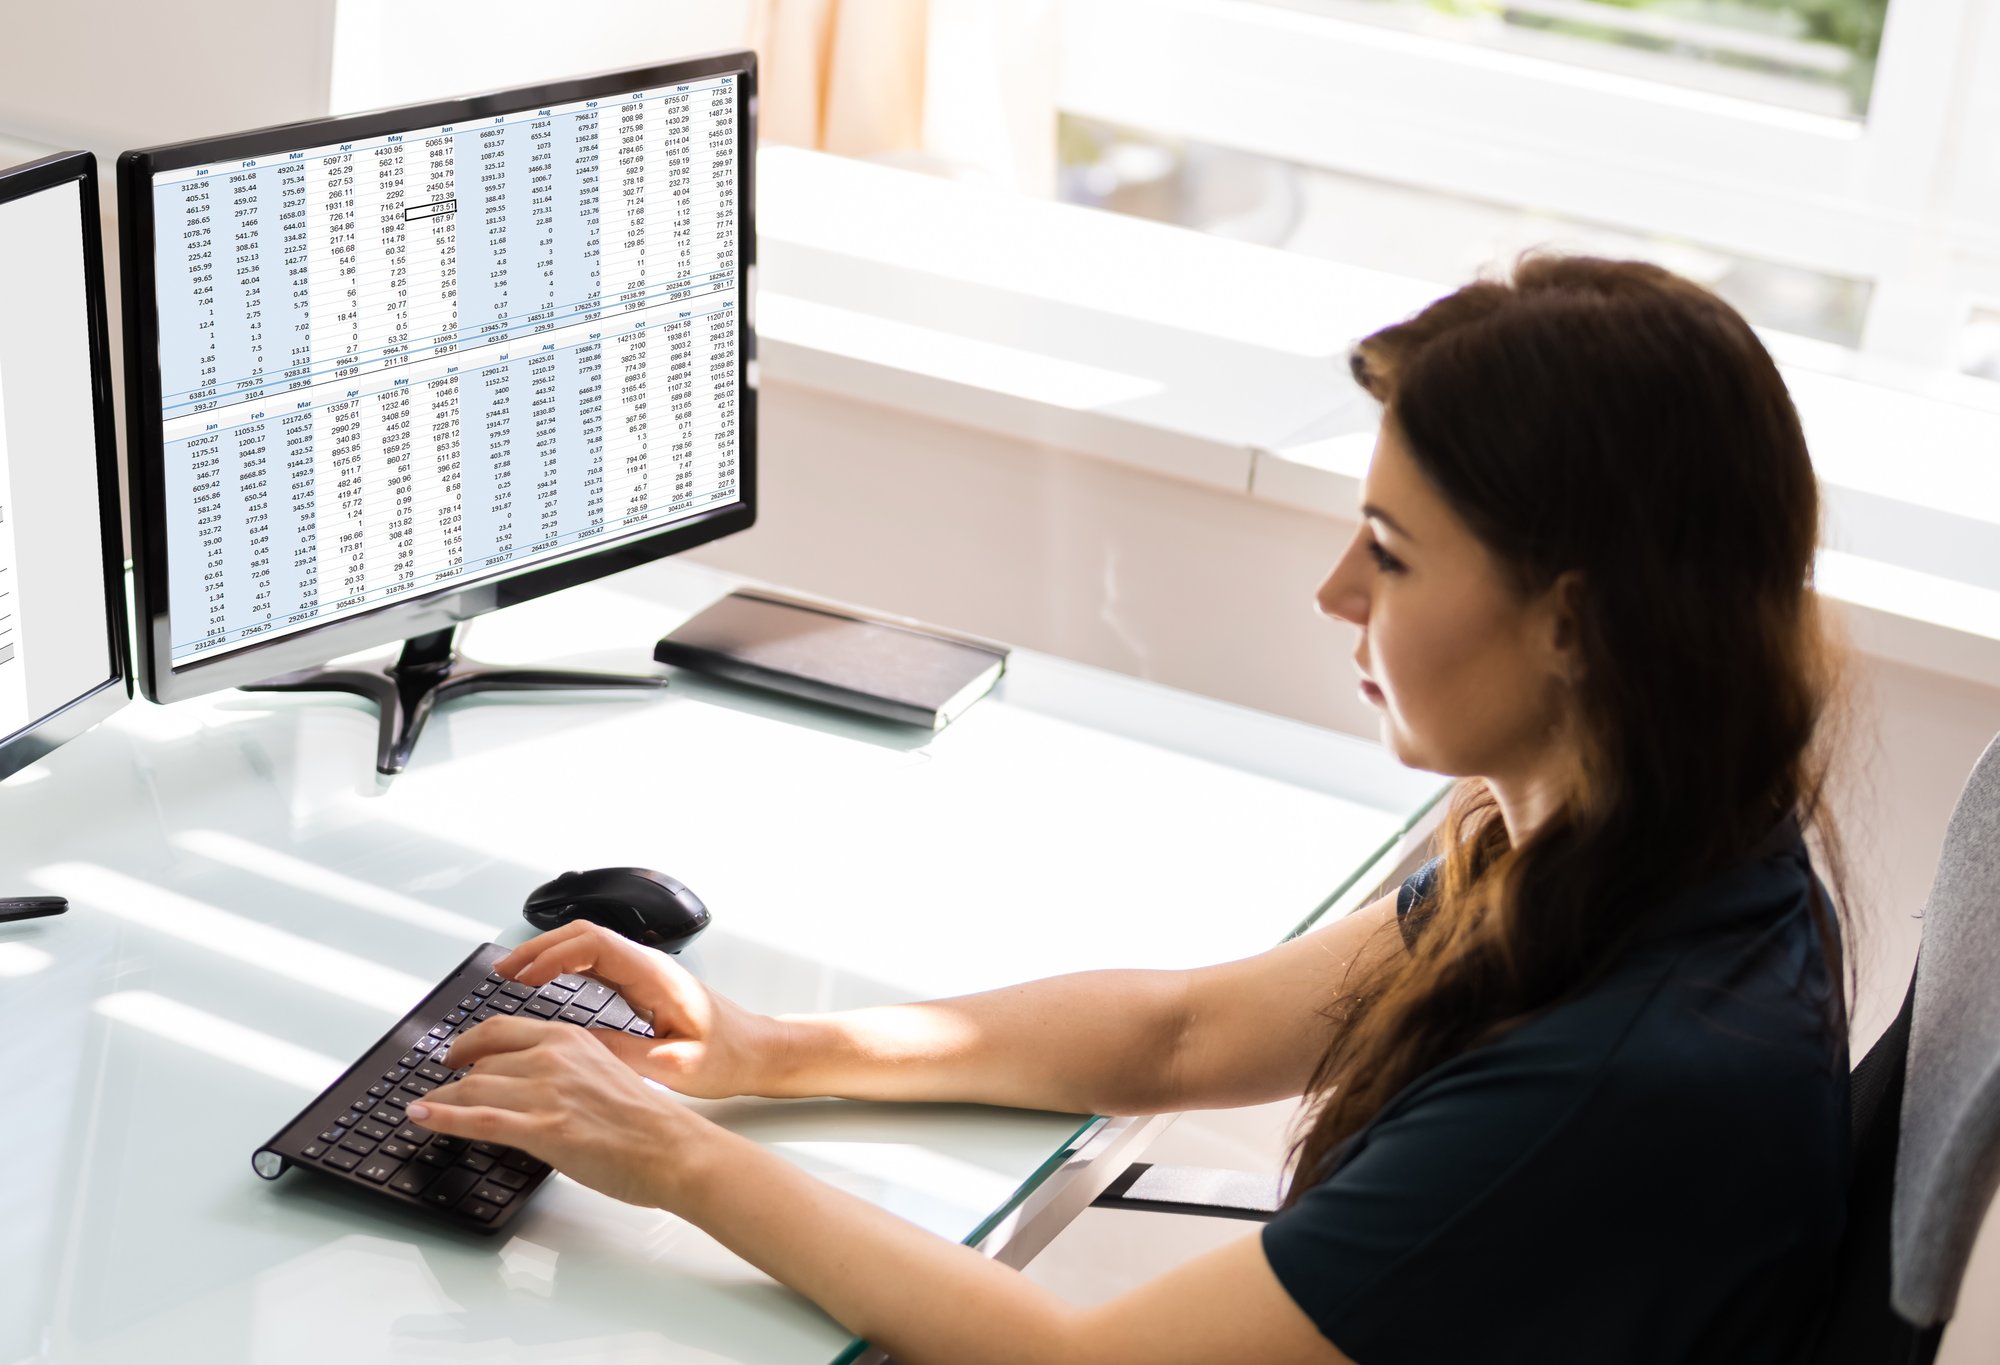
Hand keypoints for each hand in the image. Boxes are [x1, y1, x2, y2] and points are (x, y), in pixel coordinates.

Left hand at [409, 1015, 704, 1208]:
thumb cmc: (649, 1121)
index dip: (468, 1042)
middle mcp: (554, 1057)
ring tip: (424, 1107)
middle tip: (438, 1086)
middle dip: (453, 1076)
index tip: (455, 1053)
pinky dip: (441, 1116)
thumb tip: (534, 1082)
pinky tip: (420, 1116)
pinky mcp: (543, 1130)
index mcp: (571, 1038)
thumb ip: (567, 1068)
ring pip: (474, 1087)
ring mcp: (547, 1093)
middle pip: (482, 1059)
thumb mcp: (606, 1072)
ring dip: (442, 1098)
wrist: (674, 1149)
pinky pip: (479, 1118)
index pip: (501, 1029)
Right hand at [493, 922, 782, 1098]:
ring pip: (587, 947)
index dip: (552, 955)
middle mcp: (648, 966)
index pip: (594, 945)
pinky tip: (544, 984)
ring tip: (512, 976)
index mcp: (656, 976)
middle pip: (584, 936)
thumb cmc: (728, 1057)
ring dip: (548, 955)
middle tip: (502, 972)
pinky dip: (564, 968)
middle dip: (539, 949)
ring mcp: (644, 972)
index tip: (521, 977)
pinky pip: (595, 964)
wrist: (758, 1052)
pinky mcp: (642, 985)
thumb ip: (623, 1054)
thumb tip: (573, 1045)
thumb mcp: (673, 1066)